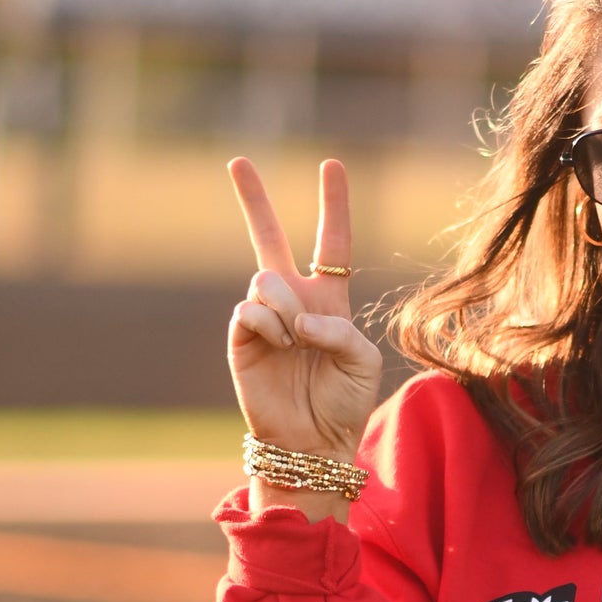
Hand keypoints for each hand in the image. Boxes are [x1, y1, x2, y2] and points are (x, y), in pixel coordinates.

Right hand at [226, 156, 382, 477]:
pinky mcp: (241, 337)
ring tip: (297, 340)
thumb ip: (340, 329)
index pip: (331, 243)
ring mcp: (264, 317)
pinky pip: (249, 309)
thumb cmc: (344, 402)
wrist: (313, 440)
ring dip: (287, 306)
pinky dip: (270, 324)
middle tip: (237, 162)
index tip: (331, 165)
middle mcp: (293, 301)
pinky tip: (281, 345)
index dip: (334, 205)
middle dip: (253, 200)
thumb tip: (297, 318)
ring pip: (265, 278)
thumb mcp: (363, 361)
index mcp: (328, 299)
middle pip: (270, 238)